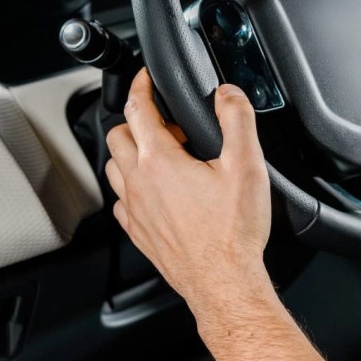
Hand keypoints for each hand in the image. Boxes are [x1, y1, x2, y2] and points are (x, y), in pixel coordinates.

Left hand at [105, 70, 273, 319]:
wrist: (223, 282)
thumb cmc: (232, 232)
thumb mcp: (246, 165)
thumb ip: (237, 119)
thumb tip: (227, 93)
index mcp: (159, 160)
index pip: (137, 108)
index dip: (140, 85)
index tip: (145, 78)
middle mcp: (138, 182)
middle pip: (118, 135)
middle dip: (138, 121)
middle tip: (170, 126)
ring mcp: (134, 209)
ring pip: (114, 167)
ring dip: (131, 153)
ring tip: (162, 156)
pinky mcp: (138, 232)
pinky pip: (121, 200)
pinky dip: (132, 187)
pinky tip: (157, 193)